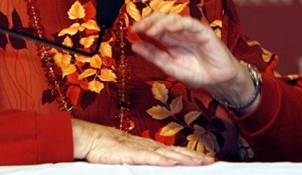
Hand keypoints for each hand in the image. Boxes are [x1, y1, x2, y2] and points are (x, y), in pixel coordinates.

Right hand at [72, 118, 213, 165]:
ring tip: (200, 162)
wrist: (89, 137)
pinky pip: (148, 157)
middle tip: (212, 160)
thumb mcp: (127, 155)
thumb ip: (142, 159)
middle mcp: (146, 146)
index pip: (172, 151)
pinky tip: (172, 162)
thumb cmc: (105, 147)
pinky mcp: (129, 154)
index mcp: (146, 146)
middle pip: (174, 152)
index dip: (189, 155)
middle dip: (194, 157)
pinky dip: (161, 160)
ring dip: (184, 159)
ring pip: (166, 154)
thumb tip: (156, 165)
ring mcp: (138, 149)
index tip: (205, 159)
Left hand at [131, 13, 258, 112]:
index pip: (154, 28)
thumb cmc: (197, 73)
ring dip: (160, 23)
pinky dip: (178, 23)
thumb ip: (153, 55)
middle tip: (137, 28)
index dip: (143, 27)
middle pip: (161, 20)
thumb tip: (134, 46)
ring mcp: (190, 31)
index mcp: (170, 40)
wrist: (219, 82)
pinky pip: (190, 23)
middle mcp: (178, 33)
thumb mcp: (170, 66)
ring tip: (149, 30)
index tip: (131, 31)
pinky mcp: (203, 31)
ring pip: (173, 19)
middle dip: (148, 22)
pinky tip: (169, 27)